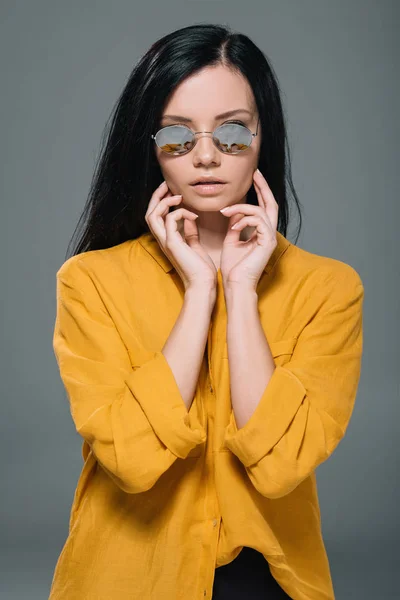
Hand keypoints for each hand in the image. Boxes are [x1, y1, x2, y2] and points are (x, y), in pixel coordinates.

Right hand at [145, 181, 216, 291]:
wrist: (203, 284)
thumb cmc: (200, 268)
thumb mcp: (194, 244)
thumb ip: (189, 231)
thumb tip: (190, 217)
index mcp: (167, 239)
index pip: (156, 216)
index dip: (160, 201)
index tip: (173, 191)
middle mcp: (162, 240)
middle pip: (149, 212)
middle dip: (157, 196)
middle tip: (168, 185)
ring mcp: (166, 242)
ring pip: (152, 215)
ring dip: (163, 201)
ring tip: (178, 196)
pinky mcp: (172, 244)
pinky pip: (170, 220)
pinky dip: (180, 213)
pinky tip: (193, 215)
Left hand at [219, 169, 278, 289]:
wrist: (236, 285)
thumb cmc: (233, 267)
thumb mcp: (231, 240)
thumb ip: (235, 225)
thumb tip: (232, 211)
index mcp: (262, 233)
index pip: (263, 207)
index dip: (260, 191)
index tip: (253, 177)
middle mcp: (269, 234)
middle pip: (271, 203)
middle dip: (263, 187)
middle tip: (256, 173)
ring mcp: (270, 238)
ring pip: (261, 211)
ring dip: (241, 208)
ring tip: (225, 212)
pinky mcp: (268, 242)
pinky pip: (259, 221)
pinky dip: (244, 220)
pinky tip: (233, 227)